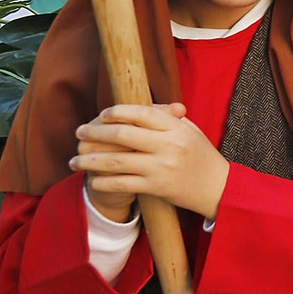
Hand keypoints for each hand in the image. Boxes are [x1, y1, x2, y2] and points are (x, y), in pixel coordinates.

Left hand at [71, 103, 230, 219]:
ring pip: (116, 161)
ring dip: (90, 160)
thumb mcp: (190, 131)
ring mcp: (162, 168)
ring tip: (75, 160)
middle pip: (123, 135)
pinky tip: (92, 179)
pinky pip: (122, 184)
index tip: (100, 115)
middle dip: (95, 133)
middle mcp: (169, 146)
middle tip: (79, 133)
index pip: (141, 113)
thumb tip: (137, 105)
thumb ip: (166, 117)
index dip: (117, 112)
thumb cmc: (201, 156)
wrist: (218, 188)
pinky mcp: (156, 188)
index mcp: (177, 128)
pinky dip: (102, 182)